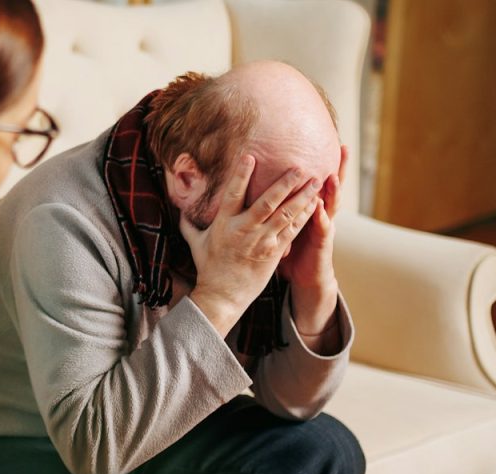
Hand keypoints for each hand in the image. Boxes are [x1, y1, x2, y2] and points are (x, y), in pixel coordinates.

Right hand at [180, 155, 321, 336]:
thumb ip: (189, 224)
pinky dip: (304, 216)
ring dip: (302, 197)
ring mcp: (261, 241)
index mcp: (224, 223)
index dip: (241, 175)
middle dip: (285, 183)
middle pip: (267, 202)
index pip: (233, 193)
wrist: (223, 295)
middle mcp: (244, 230)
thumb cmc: (209, 268)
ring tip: (315, 181)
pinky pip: (292, 231)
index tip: (250, 157)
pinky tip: (315, 204)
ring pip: (285, 215)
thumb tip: (180, 209)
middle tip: (299, 166)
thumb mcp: (196, 243)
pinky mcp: (274, 252)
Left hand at [279, 148, 345, 344]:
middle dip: (338, 168)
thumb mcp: (284, 223)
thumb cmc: (291, 248)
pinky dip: (321, 218)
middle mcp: (320, 214)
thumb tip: (257, 187)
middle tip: (343, 147)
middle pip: (330, 187)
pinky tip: (320, 208)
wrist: (305, 277)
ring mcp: (323, 228)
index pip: (317, 181)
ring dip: (332, 191)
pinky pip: (321, 230)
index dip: (323, 163)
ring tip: (331, 175)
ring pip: (329, 206)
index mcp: (310, 207)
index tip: (326, 142)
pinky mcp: (320, 245)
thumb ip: (277, 205)